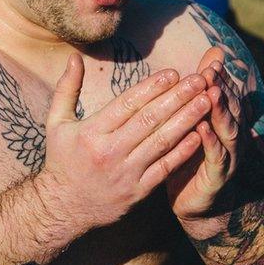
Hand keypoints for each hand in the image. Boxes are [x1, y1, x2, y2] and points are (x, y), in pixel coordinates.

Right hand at [37, 54, 212, 230]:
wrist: (63, 208)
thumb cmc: (62, 160)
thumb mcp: (57, 122)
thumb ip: (67, 89)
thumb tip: (73, 57)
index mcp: (91, 132)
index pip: (127, 104)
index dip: (152, 87)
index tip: (173, 73)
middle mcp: (109, 151)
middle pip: (149, 119)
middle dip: (177, 97)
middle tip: (200, 80)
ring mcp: (125, 173)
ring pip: (161, 142)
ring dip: (187, 120)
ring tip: (206, 101)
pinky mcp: (137, 192)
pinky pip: (165, 168)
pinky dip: (183, 151)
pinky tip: (200, 134)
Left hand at [165, 46, 242, 228]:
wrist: (193, 203)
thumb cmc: (189, 156)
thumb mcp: (191, 123)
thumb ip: (195, 97)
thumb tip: (198, 65)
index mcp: (227, 123)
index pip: (227, 95)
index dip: (221, 78)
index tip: (211, 61)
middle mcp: (233, 137)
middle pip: (232, 108)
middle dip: (222, 88)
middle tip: (210, 71)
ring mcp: (229, 157)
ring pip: (228, 130)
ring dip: (220, 112)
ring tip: (211, 94)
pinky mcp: (218, 177)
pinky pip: (217, 157)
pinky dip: (210, 142)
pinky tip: (202, 129)